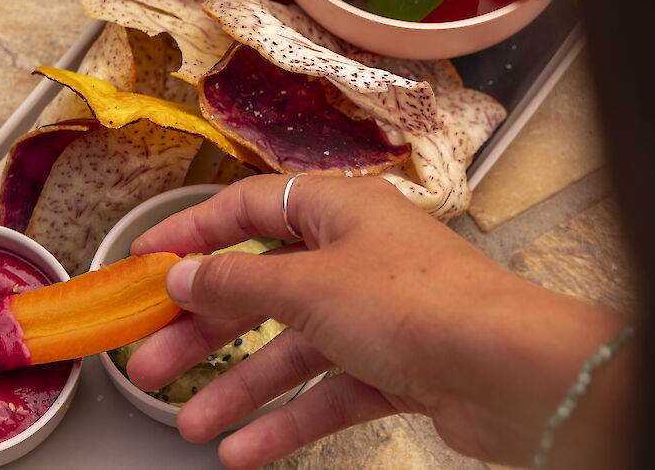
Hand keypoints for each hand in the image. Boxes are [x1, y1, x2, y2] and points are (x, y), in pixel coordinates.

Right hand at [128, 174, 631, 469]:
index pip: (248, 209)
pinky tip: (245, 450)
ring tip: (189, 423)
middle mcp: (353, 255)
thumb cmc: (414, 302)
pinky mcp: (394, 367)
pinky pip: (326, 390)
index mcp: (336, 210)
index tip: (144, 262)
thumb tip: (185, 275)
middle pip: (262, 287)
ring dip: (239, 387)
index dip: (192, 233)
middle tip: (151, 363)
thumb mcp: (308, 285)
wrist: (509, 370)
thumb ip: (238, 282)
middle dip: (204, 329)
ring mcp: (375, 314)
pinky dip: (286, 419)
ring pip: (290, 347)